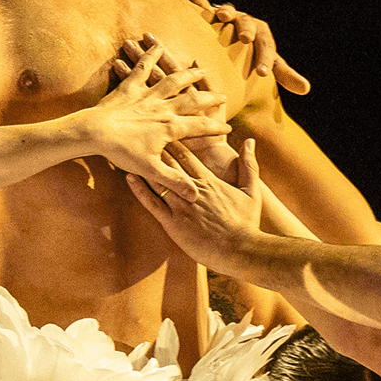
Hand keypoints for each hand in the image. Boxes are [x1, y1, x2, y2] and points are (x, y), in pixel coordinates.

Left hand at [81, 37, 228, 178]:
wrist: (94, 133)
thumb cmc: (121, 152)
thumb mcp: (150, 170)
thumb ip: (174, 181)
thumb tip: (195, 196)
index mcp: (170, 128)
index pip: (200, 128)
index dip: (215, 129)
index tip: (228, 130)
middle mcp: (163, 108)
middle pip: (193, 100)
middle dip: (210, 98)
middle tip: (222, 95)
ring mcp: (147, 96)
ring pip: (172, 81)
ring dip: (187, 74)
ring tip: (199, 67)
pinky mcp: (130, 87)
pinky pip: (142, 69)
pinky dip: (149, 56)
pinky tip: (155, 45)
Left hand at [125, 129, 265, 261]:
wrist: (241, 250)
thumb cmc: (247, 223)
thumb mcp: (251, 190)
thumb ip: (249, 165)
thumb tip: (250, 141)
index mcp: (208, 181)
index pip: (187, 155)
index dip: (174, 141)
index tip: (163, 129)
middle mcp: (191, 189)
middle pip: (169, 163)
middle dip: (154, 147)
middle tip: (140, 133)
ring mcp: (181, 206)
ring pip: (158, 180)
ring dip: (143, 165)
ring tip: (130, 150)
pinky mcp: (173, 224)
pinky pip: (152, 204)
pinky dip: (140, 190)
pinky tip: (129, 178)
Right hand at [185, 0, 309, 93]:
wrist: (237, 37)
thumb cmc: (255, 53)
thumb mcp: (271, 62)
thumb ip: (285, 74)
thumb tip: (306, 89)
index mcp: (262, 34)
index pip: (266, 46)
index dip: (265, 58)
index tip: (262, 73)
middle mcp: (245, 22)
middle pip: (248, 24)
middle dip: (247, 29)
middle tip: (245, 38)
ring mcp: (228, 17)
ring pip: (229, 12)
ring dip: (226, 11)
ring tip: (221, 15)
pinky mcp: (210, 14)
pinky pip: (205, 6)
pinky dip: (199, 1)